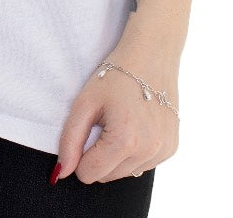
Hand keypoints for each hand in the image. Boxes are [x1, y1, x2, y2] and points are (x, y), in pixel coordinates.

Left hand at [52, 60, 178, 184]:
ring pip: (126, 173)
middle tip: (107, 121)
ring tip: (123, 121)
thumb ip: (70, 140)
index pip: (89, 174)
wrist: (151, 54)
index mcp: (124, 140)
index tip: (90, 128)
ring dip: (118, 155)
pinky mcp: (171, 148)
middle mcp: (148, 151)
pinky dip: (136, 151)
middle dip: (100, 154)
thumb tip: (61, 173)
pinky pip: (144, 164)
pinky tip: (137, 125)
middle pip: (108, 176)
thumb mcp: (85, 102)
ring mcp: (163, 151)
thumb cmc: (115, 75)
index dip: (82, 153)